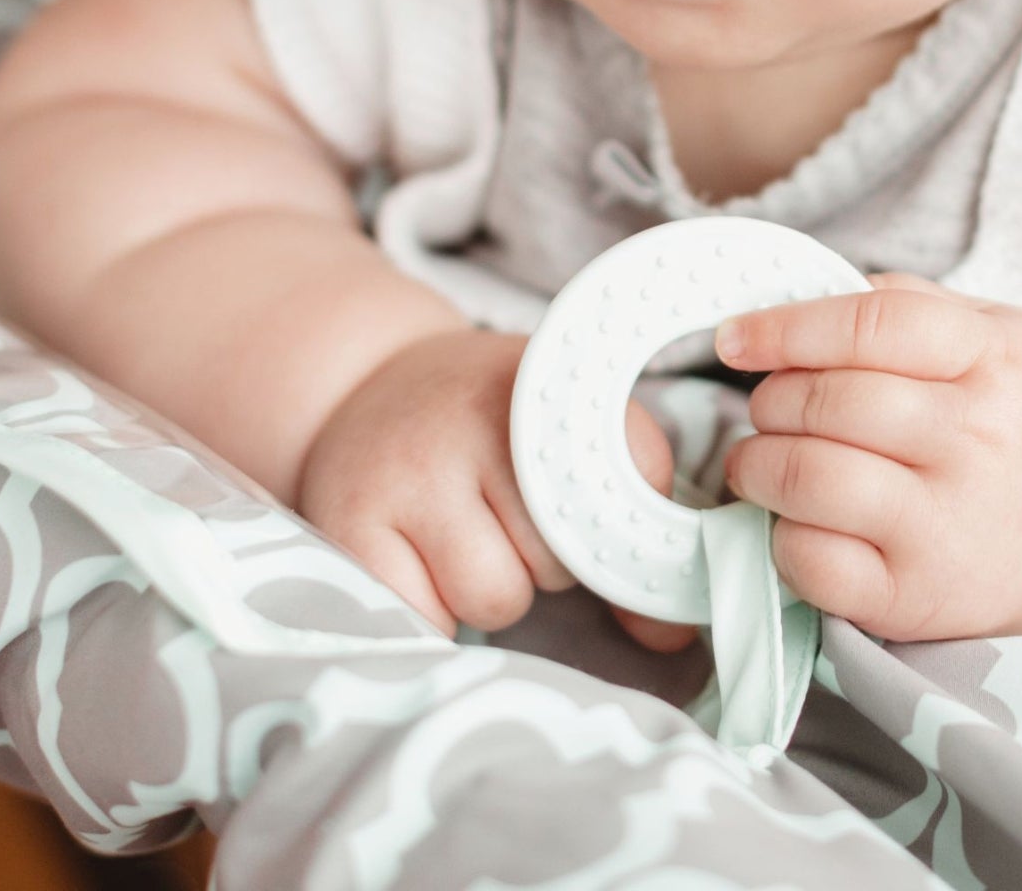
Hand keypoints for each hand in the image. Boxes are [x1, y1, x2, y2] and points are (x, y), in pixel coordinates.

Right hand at [297, 327, 693, 651]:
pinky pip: (425, 622)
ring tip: (465, 539)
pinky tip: (419, 566)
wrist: (365, 385)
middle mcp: (479, 417)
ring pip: (497, 597)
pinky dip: (431, 615)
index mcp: (549, 383)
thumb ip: (622, 519)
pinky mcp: (349, 525)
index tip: (622, 546)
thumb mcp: (559, 433)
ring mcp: (409, 471)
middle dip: (549, 563)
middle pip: (564, 556)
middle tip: (509, 519)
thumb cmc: (485, 427)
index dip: (633, 530)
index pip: (638, 469)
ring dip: (492, 592)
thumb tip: (672, 638)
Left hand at [717, 274, 1021, 641]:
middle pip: (831, 402)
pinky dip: (781, 540)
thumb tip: (803, 295)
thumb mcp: (999, 332)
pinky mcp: (919, 597)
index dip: (788, 327)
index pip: (873, 325)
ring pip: (812, 480)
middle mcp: (978, 441)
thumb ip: (910, 303)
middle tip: (765, 405)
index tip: (734, 336)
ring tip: (759, 461)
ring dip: (758, 465)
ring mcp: (949, 525)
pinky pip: (817, 565)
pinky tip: (793, 522)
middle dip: (771, 399)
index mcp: (996, 359)